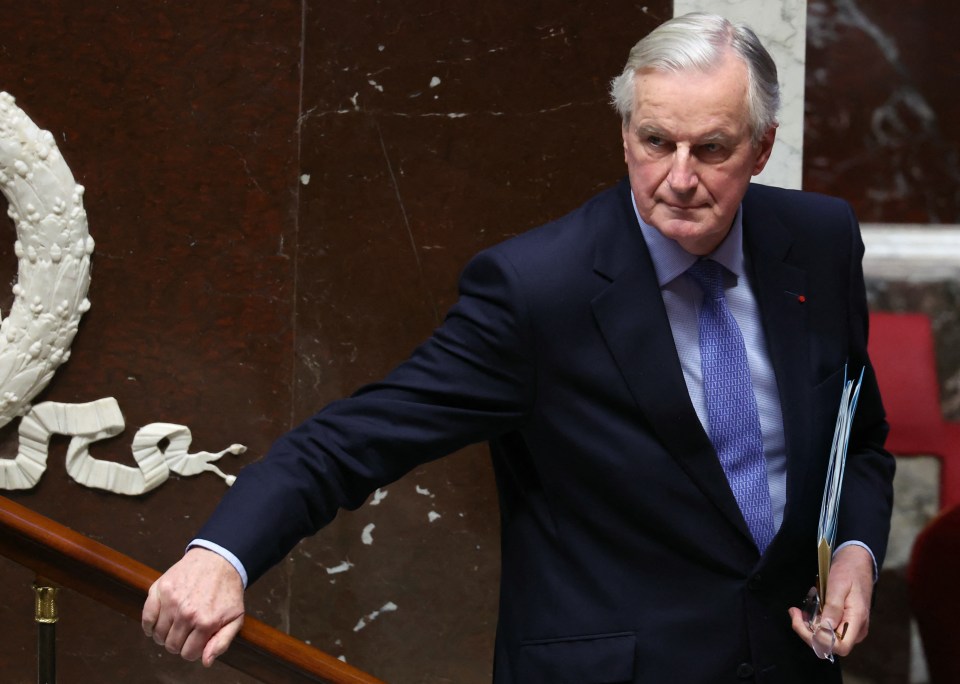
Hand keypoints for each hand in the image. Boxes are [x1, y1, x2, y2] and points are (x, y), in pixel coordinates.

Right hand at [142, 547, 244, 665]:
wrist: (219, 559)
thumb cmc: (227, 590)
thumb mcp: (235, 617)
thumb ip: (222, 642)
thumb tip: (205, 662)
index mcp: (206, 622)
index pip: (188, 653)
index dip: (192, 650)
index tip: (196, 641)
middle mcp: (187, 613)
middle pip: (171, 646)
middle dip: (179, 643)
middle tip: (186, 632)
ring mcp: (172, 601)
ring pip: (158, 635)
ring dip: (165, 634)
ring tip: (176, 624)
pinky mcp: (160, 589)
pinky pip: (146, 618)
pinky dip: (149, 625)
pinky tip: (159, 622)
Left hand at [788, 544, 874, 658]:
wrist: (856, 563)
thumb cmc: (848, 572)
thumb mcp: (838, 586)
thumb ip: (833, 608)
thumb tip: (824, 629)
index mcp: (857, 621)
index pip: (841, 647)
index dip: (821, 641)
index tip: (806, 623)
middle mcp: (855, 631)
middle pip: (829, 646)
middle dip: (808, 633)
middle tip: (794, 613)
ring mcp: (848, 628)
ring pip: (825, 639)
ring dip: (807, 629)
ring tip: (797, 612)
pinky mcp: (841, 624)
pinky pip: (825, 631)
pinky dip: (812, 624)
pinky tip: (804, 613)